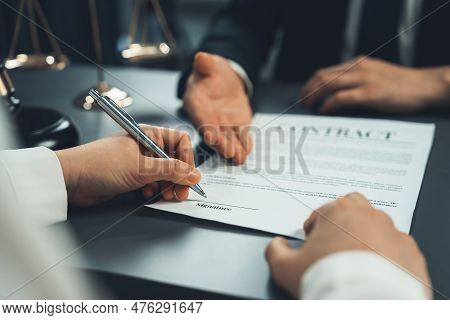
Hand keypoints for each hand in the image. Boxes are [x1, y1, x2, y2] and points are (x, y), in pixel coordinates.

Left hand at [56, 125, 200, 205]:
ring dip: (168, 186)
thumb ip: (170, 171)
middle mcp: (146, 147)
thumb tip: (194, 175)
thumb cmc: (98, 164)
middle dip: (179, 178)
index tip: (189, 177)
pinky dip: (154, 190)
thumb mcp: (140, 168)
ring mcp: (139, 162)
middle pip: (174, 160)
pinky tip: (147, 194)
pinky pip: (152, 183)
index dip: (187, 159)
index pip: (180, 142)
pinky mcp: (132, 176)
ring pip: (164, 174)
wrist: (70, 180)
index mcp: (149, 135)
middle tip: (179, 193)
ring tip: (165, 195)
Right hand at [183, 52, 252, 164]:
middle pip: (215, 133)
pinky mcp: (237, 125)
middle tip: (228, 152)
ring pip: (228, 139)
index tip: (210, 137)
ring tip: (239, 157)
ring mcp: (223, 125)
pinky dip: (244, 144)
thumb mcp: (210, 65)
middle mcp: (209, 118)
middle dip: (222, 144)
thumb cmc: (213, 73)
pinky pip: (241, 136)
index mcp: (197, 104)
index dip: (206, 127)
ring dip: (233, 149)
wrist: (225, 80)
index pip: (201, 118)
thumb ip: (206, 64)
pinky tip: (247, 151)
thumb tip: (201, 57)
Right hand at [265, 193, 430, 298]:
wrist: (366, 303)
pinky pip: (397, 249)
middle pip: (353, 208)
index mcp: (338, 211)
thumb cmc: (328, 281)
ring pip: (377, 227)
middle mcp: (368, 216)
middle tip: (336, 245)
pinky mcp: (410, 252)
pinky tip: (376, 274)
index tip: (314, 246)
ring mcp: (392, 232)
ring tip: (357, 263)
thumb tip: (276, 246)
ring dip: (367, 238)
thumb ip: (276, 251)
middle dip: (344, 222)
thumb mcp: (285, 268)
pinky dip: (387, 257)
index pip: (322, 213)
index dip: (314, 230)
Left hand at [300, 57, 449, 112]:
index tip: (305, 93)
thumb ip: (358, 77)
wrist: (424, 86)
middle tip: (301, 102)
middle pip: (322, 76)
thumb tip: (339, 87)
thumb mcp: (376, 73)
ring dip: (313, 96)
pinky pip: (341, 98)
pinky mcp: (370, 93)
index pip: (326, 71)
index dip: (311, 83)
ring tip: (308, 106)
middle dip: (307, 90)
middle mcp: (358, 69)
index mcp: (358, 64)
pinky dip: (328, 104)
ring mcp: (363, 80)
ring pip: (327, 84)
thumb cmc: (401, 84)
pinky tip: (324, 110)